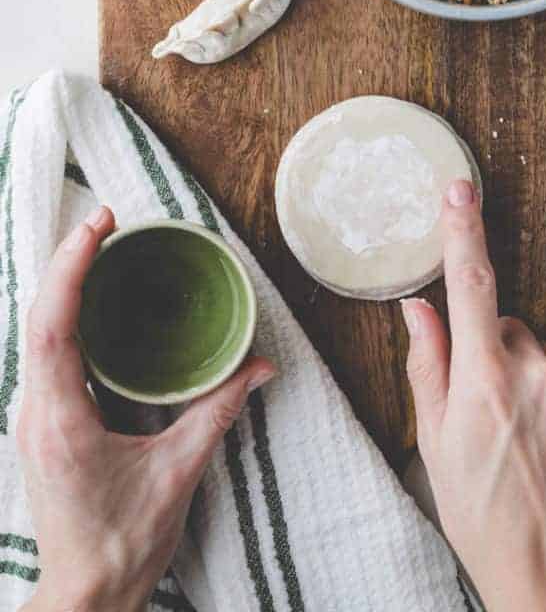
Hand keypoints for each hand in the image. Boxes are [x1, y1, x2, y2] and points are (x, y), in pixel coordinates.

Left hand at [18, 207, 274, 611]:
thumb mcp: (179, 471)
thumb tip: (262, 367)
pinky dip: (63, 315)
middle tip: (104, 222)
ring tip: (97, 248)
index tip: (98, 226)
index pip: (52, 326)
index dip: (71, 268)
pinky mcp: (40, 423)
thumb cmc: (124, 543)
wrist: (84, 595)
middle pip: (38, 316)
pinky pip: (43, 354)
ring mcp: (31, 418)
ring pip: (35, 333)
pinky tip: (89, 303)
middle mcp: (35, 412)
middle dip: (68, 261)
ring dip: (62, 285)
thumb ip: (220, 411)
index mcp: (62, 420)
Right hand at [402, 180, 545, 611]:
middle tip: (482, 408)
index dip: (462, 233)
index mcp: (486, 381)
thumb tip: (417, 308)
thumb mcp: (435, 441)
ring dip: (523, 372)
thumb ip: (427, 362)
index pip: (471, 287)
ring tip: (519, 430)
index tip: (459, 192)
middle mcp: (538, 373)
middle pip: (504, 326)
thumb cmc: (484, 513)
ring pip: (536, 348)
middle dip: (488, 351)